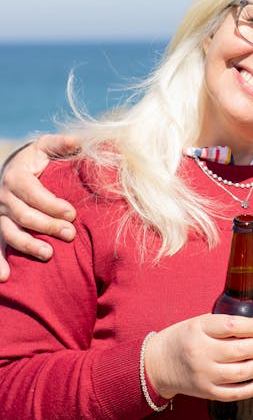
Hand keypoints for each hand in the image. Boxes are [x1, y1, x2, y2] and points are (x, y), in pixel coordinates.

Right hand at [0, 135, 80, 279]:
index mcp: (15, 177)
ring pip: (9, 233)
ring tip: (48, 255)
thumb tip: (78, 141)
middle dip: (47, 226)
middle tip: (70, 235)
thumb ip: (61, 144)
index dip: (52, 204)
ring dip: (27, 245)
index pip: (33, 193)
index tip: (72, 213)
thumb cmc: (36, 160)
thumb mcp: (46, 147)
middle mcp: (3, 197)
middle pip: (24, 215)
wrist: (14, 171)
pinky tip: (5, 278)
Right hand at [143, 315, 252, 401]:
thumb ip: (225, 324)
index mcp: (198, 330)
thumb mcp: (199, 323)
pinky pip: (236, 393)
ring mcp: (204, 375)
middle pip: (240, 351)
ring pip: (242, 373)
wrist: (157, 364)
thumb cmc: (183, 338)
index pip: (231, 326)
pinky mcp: (207, 392)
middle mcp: (200, 353)